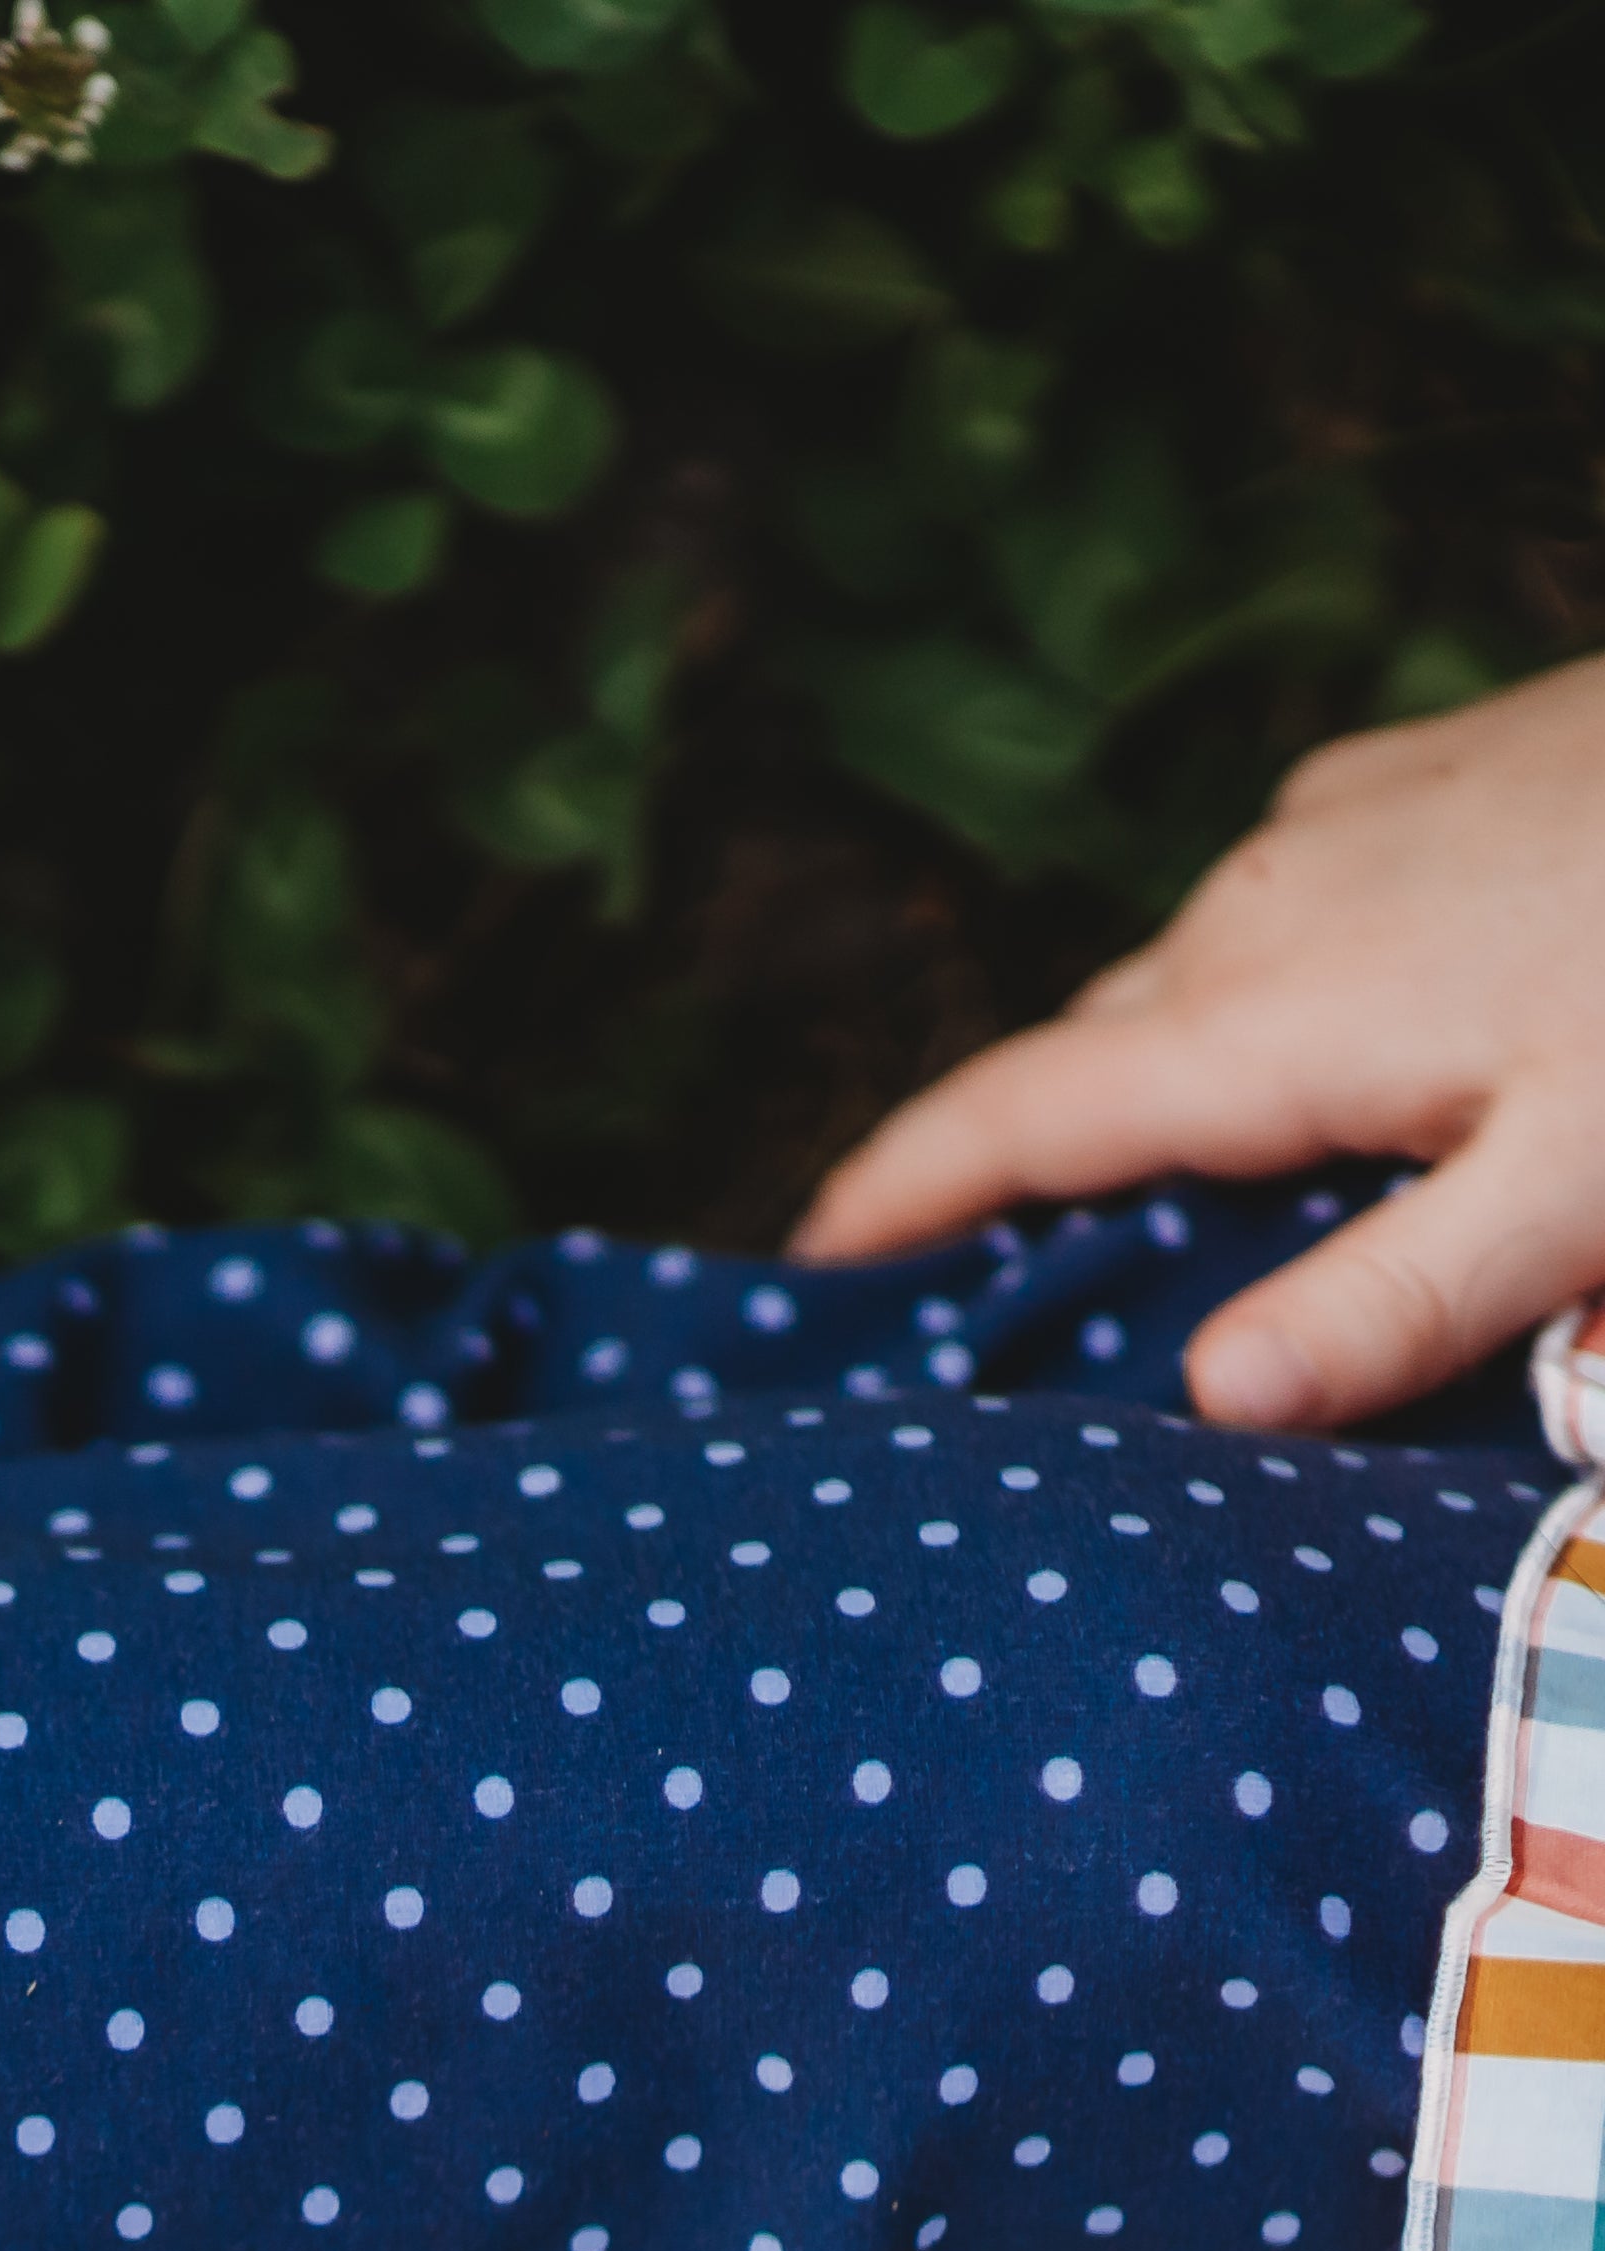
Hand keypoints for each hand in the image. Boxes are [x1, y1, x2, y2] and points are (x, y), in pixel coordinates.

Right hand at [794, 657, 1604, 1427]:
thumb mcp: (1592, 1186)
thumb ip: (1397, 1300)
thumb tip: (1208, 1402)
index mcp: (1266, 1017)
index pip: (1009, 1117)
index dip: (892, 1197)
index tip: (805, 1268)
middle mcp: (1261, 901)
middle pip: (1096, 1059)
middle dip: (1033, 1166)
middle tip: (1009, 1287)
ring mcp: (1342, 816)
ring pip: (1202, 982)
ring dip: (1181, 1085)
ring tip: (1216, 1192)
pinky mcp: (1427, 767)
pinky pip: (1295, 910)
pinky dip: (1283, 1001)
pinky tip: (1384, 1049)